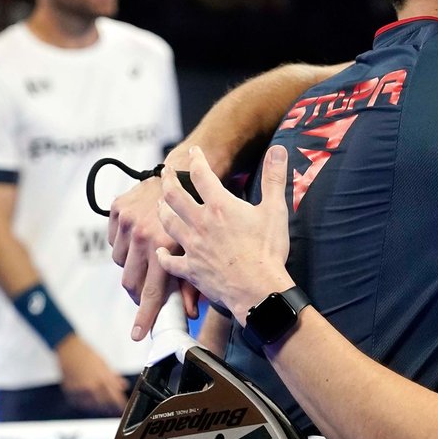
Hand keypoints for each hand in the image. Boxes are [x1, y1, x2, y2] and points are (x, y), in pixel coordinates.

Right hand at [56, 336, 127, 414]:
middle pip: (105, 404)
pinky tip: (90, 404)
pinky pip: (81, 405)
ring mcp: (80, 390)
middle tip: (114, 411)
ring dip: (100, 409)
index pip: (115, 397)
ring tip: (103, 408)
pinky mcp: (70, 392)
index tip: (122, 408)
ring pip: (93, 407)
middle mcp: (92, 386)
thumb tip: (124, 386)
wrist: (68, 350)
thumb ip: (114, 377)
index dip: (120, 405)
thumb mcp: (104, 364)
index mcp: (103, 378)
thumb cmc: (86, 354)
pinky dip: (87, 406)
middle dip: (111, 409)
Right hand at [108, 173, 199, 340]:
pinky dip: (124, 244)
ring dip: (132, 264)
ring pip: (120, 262)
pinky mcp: (118, 210)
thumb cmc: (197, 214)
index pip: (151, 291)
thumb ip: (192, 282)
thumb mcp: (198, 248)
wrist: (183, 174)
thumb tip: (192, 314)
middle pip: (130, 282)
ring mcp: (128, 222)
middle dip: (138, 291)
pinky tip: (140, 236)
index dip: (144, 316)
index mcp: (165, 247)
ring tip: (148, 254)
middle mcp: (143, 235)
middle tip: (148, 289)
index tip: (137, 335)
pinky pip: (113, 241)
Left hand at [155, 146, 293, 323]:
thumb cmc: (268, 250)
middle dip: (167, 181)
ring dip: (162, 211)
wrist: (258, 289)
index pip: (202, 174)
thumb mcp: (275, 209)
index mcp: (220, 206)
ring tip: (159, 204)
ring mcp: (193, 246)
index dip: (196, 159)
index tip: (193, 151)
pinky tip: (160, 252)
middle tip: (165, 173)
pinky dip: (163, 256)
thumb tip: (278, 149)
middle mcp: (200, 222)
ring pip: (168, 224)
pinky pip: (170, 262)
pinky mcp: (191, 269)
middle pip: (174, 196)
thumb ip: (274, 177)